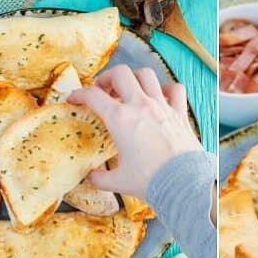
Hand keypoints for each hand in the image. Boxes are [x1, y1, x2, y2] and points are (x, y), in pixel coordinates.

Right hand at [68, 64, 201, 198]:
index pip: (93, 96)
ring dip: (134, 77)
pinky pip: (175, 89)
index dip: (79, 94)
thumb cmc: (150, 180)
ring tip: (129, 89)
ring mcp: (162, 107)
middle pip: (120, 74)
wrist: (183, 184)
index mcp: (120, 119)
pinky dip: (167, 88)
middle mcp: (140, 106)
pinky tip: (161, 96)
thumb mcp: (119, 182)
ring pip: (146, 75)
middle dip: (107, 78)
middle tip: (103, 90)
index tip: (74, 99)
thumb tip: (92, 177)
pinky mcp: (180, 114)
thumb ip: (101, 178)